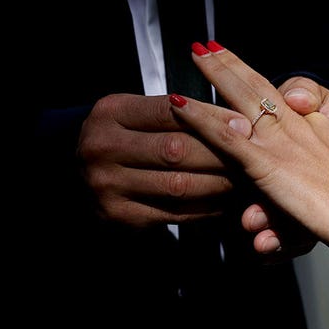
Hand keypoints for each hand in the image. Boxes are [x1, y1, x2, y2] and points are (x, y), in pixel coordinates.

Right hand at [78, 93, 233, 227]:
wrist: (76, 176)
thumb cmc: (122, 138)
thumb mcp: (136, 114)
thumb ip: (176, 113)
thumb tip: (237, 121)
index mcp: (110, 113)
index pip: (169, 111)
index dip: (210, 118)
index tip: (243, 124)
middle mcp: (103, 148)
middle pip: (176, 150)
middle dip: (220, 153)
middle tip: (252, 154)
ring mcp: (108, 186)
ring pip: (179, 185)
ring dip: (219, 183)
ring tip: (244, 178)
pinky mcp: (120, 217)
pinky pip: (174, 213)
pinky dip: (206, 208)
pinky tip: (224, 201)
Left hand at [168, 43, 328, 252]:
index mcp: (319, 126)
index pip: (282, 94)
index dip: (260, 79)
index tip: (241, 65)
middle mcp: (297, 125)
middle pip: (257, 86)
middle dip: (230, 65)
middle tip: (206, 46)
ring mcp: (280, 142)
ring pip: (241, 99)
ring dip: (214, 75)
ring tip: (193, 56)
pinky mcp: (267, 164)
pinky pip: (226, 136)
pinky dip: (200, 119)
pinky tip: (179, 105)